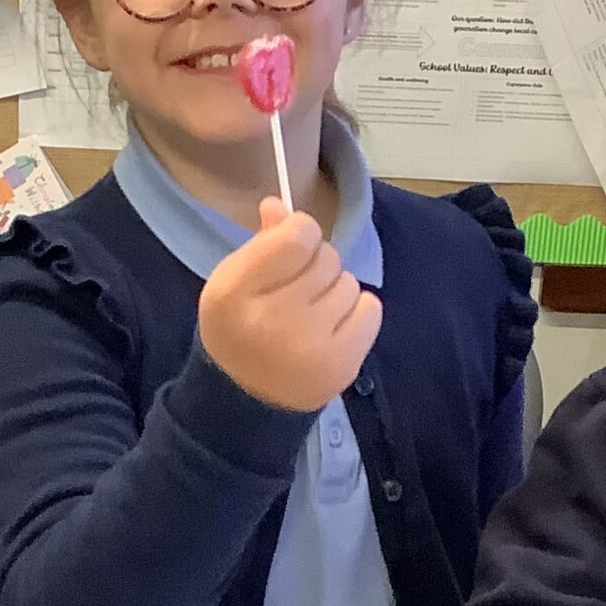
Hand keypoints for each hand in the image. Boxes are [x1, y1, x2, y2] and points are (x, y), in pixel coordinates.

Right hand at [197, 200, 382, 412]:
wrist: (245, 400)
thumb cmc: (240, 330)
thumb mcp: (233, 283)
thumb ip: (261, 243)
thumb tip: (282, 204)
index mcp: (235, 292)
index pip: (297, 236)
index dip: (300, 232)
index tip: (293, 248)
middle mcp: (273, 319)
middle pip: (326, 258)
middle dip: (316, 267)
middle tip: (298, 292)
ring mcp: (311, 346)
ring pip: (349, 283)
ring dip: (335, 292)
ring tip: (313, 315)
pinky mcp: (342, 366)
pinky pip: (371, 310)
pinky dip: (357, 313)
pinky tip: (334, 328)